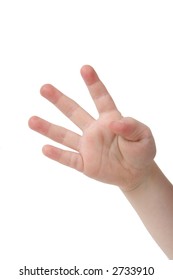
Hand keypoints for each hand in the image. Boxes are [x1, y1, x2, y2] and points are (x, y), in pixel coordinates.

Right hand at [28, 65, 155, 189]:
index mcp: (110, 119)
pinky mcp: (85, 164)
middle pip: (74, 112)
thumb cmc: (140, 151)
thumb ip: (133, 127)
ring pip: (65, 136)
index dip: (93, 84)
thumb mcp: (144, 138)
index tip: (85, 68)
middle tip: (44, 88)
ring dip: (48, 129)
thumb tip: (115, 122)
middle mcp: (94, 130)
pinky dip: (58, 155)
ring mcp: (88, 147)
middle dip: (60, 100)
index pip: (101, 98)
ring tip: (31, 120)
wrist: (135, 174)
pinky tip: (45, 149)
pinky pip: (69, 159)